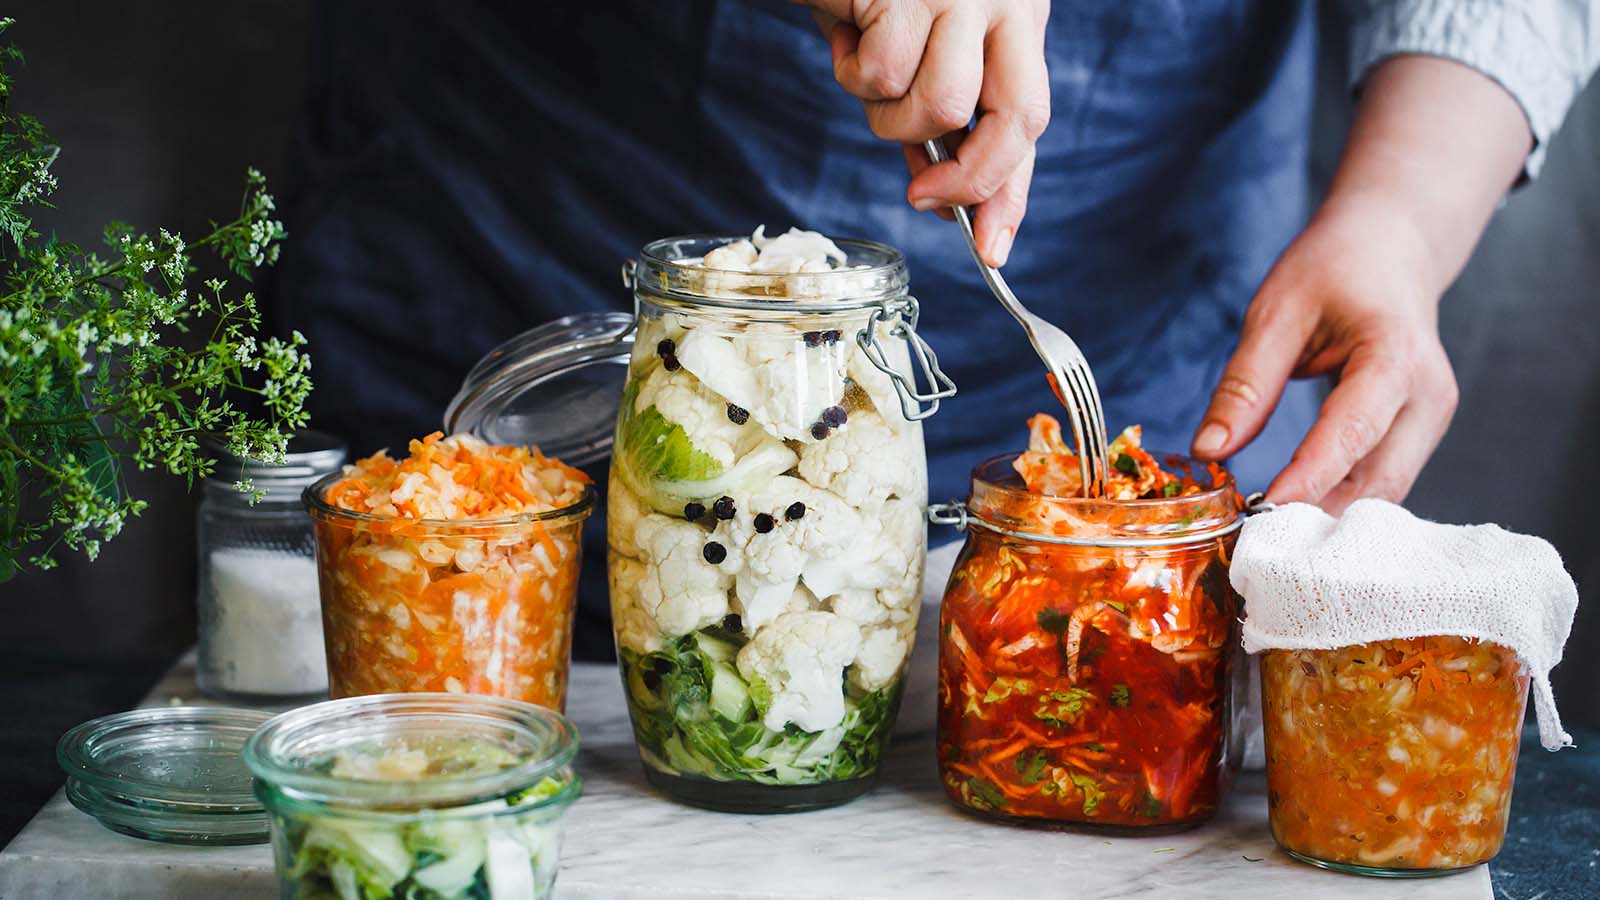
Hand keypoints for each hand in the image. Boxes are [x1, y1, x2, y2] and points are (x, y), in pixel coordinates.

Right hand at [801, 0, 1050, 266]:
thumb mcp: (912, 61)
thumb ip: (936, 122)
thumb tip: (944, 200)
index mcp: (1016, 19)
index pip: (1028, 119)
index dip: (1011, 190)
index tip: (993, 248)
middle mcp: (1007, 1)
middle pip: (1017, 119)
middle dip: (969, 177)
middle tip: (922, 197)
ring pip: (943, 107)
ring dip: (890, 116)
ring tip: (864, 72)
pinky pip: (885, 74)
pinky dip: (851, 69)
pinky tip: (845, 32)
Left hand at [1190, 193, 1458, 513]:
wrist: (1394, 248)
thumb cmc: (1334, 268)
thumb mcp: (1276, 310)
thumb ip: (1246, 383)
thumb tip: (1208, 450)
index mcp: (1395, 355)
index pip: (1352, 431)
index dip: (1309, 477)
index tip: (1263, 513)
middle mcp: (1428, 396)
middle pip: (1378, 479)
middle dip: (1318, 514)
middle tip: (1255, 542)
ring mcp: (1431, 420)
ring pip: (1384, 492)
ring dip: (1329, 518)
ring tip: (1268, 537)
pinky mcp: (1419, 435)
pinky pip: (1382, 482)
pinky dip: (1340, 502)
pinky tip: (1295, 518)